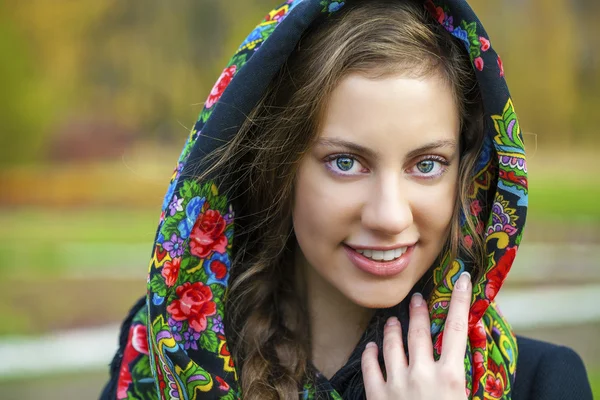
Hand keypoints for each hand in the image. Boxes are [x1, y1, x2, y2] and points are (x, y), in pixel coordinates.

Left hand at [361, 272, 471, 399]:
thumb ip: (462, 381)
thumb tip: (463, 364)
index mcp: (450, 377)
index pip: (457, 330)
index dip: (460, 301)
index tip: (462, 279)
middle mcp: (422, 375)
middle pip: (418, 332)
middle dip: (417, 312)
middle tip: (415, 298)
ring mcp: (397, 384)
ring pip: (391, 345)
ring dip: (392, 330)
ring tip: (392, 321)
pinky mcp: (378, 396)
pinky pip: (370, 368)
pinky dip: (370, 354)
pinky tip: (370, 347)